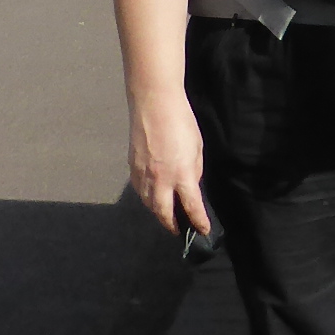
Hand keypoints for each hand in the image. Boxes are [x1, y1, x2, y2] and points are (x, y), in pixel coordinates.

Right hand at [129, 92, 210, 235]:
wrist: (154, 104)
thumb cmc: (181, 122)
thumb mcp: (197, 148)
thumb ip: (193, 170)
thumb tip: (190, 185)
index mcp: (182, 174)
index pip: (191, 206)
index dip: (198, 221)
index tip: (202, 230)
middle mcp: (161, 179)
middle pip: (163, 213)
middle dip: (171, 224)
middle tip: (178, 229)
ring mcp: (143, 174)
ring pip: (148, 203)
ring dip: (158, 212)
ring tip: (166, 214)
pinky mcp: (132, 167)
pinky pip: (139, 190)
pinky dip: (146, 198)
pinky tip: (152, 196)